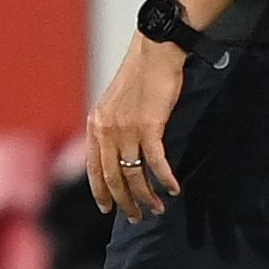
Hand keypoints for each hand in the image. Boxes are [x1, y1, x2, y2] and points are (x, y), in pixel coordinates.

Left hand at [87, 33, 188, 220]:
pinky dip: (164, 179)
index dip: (101, 192)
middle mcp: (107, 129)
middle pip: (113, 177)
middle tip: (137, 217)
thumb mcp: (116, 103)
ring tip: (158, 208)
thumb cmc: (140, 76)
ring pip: (134, 174)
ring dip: (147, 196)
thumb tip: (120, 153)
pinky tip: (174, 189)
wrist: (155, 52)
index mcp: (96, 125)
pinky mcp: (149, 126)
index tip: (108, 209)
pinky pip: (156, 162)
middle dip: (125, 202)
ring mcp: (126, 129)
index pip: (94, 168)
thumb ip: (113, 128)